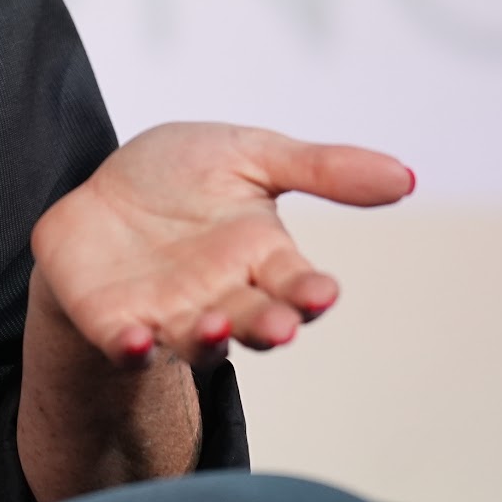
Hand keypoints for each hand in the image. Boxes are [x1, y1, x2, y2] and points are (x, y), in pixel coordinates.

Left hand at [29, 122, 412, 367]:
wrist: (97, 191)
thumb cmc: (180, 176)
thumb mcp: (248, 154)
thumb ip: (321, 169)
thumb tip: (404, 176)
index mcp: (260, 257)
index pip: (296, 284)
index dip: (310, 291)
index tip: (322, 291)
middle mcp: (222, 295)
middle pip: (254, 322)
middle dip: (269, 326)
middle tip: (282, 326)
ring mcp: (168, 314)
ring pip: (198, 341)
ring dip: (208, 340)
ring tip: (215, 327)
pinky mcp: (114, 322)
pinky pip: (125, 345)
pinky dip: (130, 348)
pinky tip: (136, 340)